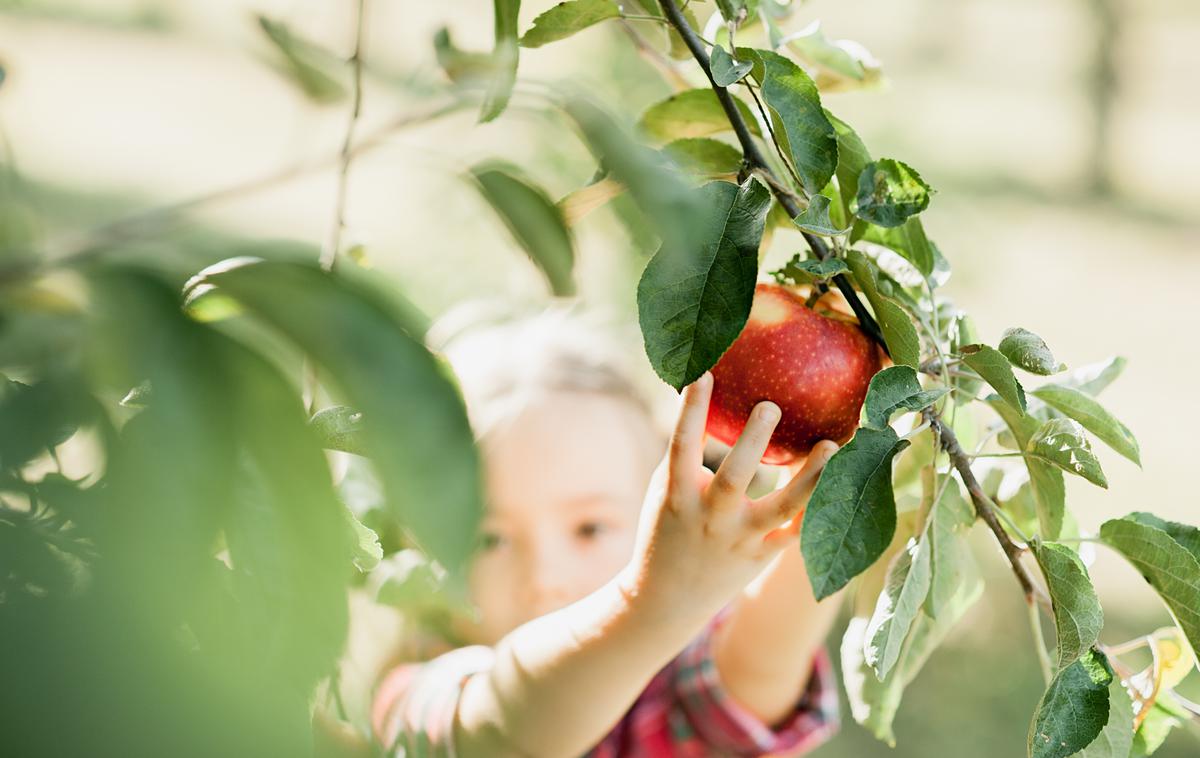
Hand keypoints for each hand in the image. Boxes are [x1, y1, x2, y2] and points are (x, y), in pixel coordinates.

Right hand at [617, 372, 833, 631]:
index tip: (704, 373)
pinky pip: (795, 534)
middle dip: (752, 442)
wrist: (665, 599)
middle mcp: (709, 518)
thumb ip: (688, 457)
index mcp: (677, 496)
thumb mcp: (666, 493)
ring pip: (779, 509)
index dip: (691, 409)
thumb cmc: (667, 531)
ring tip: (831, 445)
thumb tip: (718, 406)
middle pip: (734, 479)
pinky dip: (816, 510)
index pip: (682, 445)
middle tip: (771, 405)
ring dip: (808, 477)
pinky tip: (841, 482)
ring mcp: (737, 540)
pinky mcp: (759, 557)